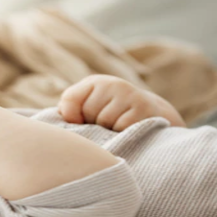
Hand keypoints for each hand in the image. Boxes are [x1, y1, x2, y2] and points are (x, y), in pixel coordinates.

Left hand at [58, 75, 184, 130]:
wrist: (151, 119)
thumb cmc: (110, 118)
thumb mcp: (88, 107)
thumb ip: (69, 108)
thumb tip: (66, 116)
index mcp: (95, 82)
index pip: (70, 99)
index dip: (71, 116)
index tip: (80, 121)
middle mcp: (113, 83)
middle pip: (88, 111)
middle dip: (93, 124)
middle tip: (105, 125)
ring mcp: (130, 94)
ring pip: (104, 121)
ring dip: (108, 131)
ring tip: (116, 127)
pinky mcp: (143, 107)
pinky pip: (120, 128)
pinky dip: (121, 134)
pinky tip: (127, 130)